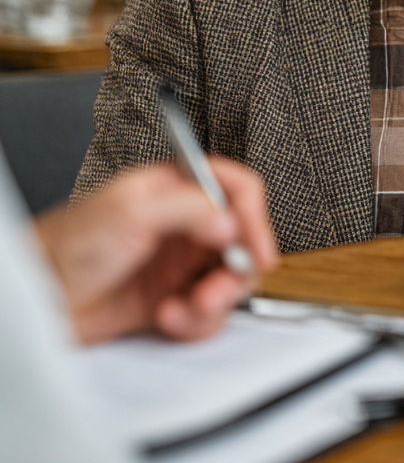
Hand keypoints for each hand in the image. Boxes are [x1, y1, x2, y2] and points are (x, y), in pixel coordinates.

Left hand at [34, 159, 278, 344]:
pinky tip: (168, 317)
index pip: (236, 189)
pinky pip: (209, 314)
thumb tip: (233, 221)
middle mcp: (184, 224)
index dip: (254, 216)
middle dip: (237, 268)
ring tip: (191, 306)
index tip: (257, 248)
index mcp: (176, 189)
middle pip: (243, 240)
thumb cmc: (65, 247)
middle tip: (219, 287)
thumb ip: (189, 208)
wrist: (37, 302)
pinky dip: (196, 322)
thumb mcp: (129, 212)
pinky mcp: (173, 300)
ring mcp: (180, 264)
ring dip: (217, 300)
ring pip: (231, 280)